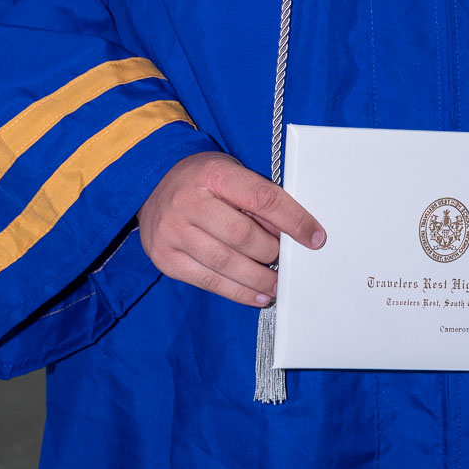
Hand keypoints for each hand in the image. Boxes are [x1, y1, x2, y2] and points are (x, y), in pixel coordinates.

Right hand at [138, 150, 325, 308]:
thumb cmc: (203, 180)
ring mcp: (173, 232)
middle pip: (242, 236)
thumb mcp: (232, 175)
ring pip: (225, 263)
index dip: (293, 219)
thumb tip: (292, 234)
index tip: (315, 237)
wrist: (153, 183)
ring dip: (258, 278)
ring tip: (277, 284)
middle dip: (272, 252)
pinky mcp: (166, 258)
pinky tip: (257, 295)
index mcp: (213, 174)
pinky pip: (208, 281)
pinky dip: (238, 292)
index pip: (261, 198)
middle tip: (287, 261)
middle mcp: (189, 202)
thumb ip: (257, 200)